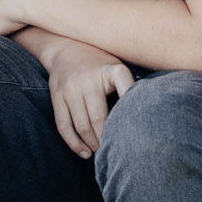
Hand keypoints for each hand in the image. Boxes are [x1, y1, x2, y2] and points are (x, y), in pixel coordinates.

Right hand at [41, 38, 135, 156]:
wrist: (65, 49)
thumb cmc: (99, 64)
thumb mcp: (116, 67)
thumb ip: (127, 87)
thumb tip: (145, 116)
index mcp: (110, 70)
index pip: (125, 89)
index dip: (131, 111)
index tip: (137, 130)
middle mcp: (89, 79)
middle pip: (99, 117)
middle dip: (108, 138)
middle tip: (117, 149)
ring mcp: (70, 89)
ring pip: (82, 125)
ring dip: (93, 143)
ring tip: (102, 151)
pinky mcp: (57, 98)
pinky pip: (64, 126)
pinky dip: (74, 143)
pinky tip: (85, 152)